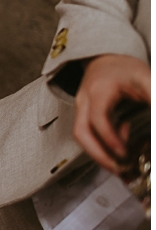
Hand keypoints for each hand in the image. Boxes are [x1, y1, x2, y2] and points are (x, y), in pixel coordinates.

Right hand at [73, 54, 149, 171]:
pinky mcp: (83, 114)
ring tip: (120, 166)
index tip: (124, 153)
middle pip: (81, 131)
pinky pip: (87, 133)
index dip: (109, 138)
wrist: (105, 60)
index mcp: (99, 90)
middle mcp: (85, 100)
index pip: (97, 118)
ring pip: (81, 135)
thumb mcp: (145, 77)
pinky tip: (121, 145)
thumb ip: (153, 97)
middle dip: (98, 155)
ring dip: (99, 154)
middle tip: (118, 169)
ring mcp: (81, 107)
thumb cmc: (124, 68)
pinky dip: (102, 145)